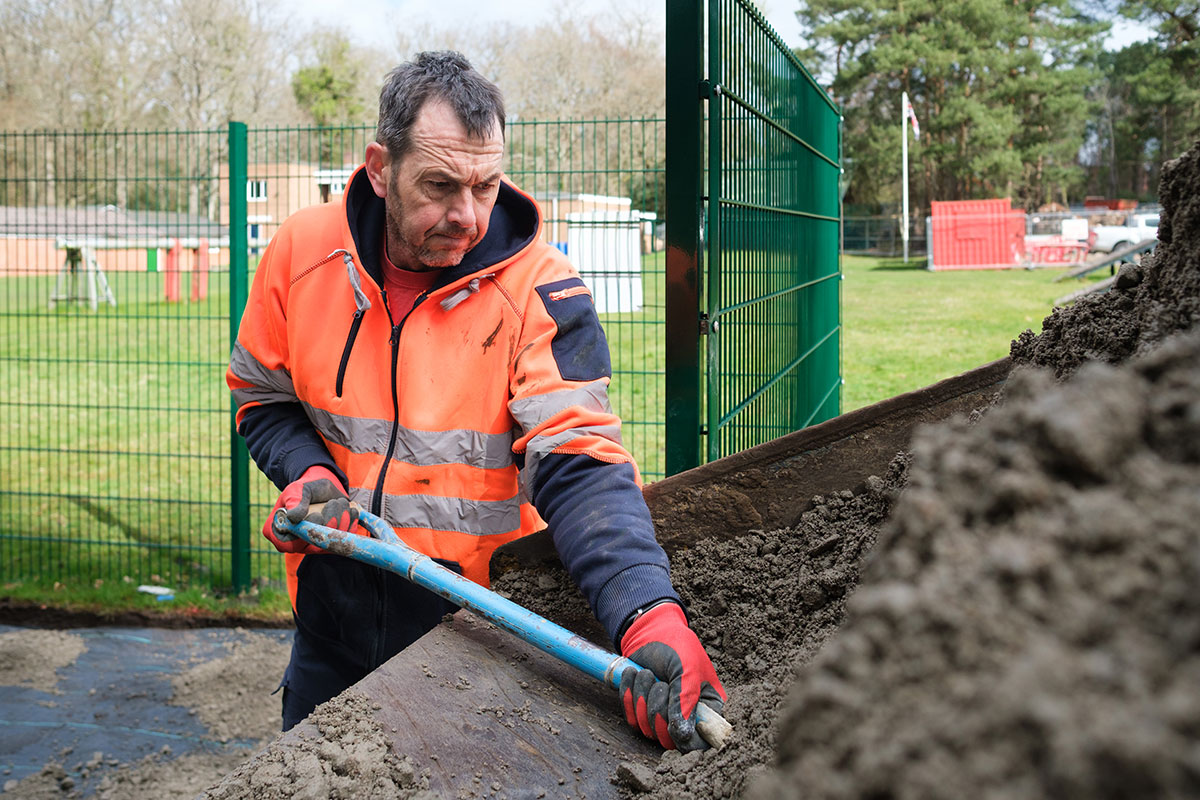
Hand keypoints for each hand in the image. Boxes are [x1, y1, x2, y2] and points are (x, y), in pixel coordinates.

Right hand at [262, 466, 357, 553]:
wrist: (321, 487)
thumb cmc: (304, 489)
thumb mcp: (297, 491)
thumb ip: (295, 502)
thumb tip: (292, 518)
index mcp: (280, 533)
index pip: (290, 544)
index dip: (306, 532)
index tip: (318, 515)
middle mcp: (297, 543)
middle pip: (314, 544)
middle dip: (328, 524)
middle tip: (334, 503)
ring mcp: (315, 544)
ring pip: (331, 543)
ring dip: (341, 520)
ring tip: (339, 502)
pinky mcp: (332, 542)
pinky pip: (345, 540)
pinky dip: (350, 524)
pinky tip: (350, 510)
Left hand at [618, 601, 725, 750]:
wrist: (649, 629)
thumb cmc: (676, 645)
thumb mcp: (687, 670)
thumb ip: (686, 701)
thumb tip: (682, 735)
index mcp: (708, 706)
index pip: (702, 740)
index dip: (687, 739)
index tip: (674, 723)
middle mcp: (687, 716)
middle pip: (670, 739)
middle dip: (659, 709)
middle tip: (660, 683)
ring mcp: (664, 715)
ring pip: (648, 730)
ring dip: (642, 698)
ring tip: (646, 674)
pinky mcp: (643, 710)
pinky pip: (632, 719)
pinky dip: (628, 696)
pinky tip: (633, 674)